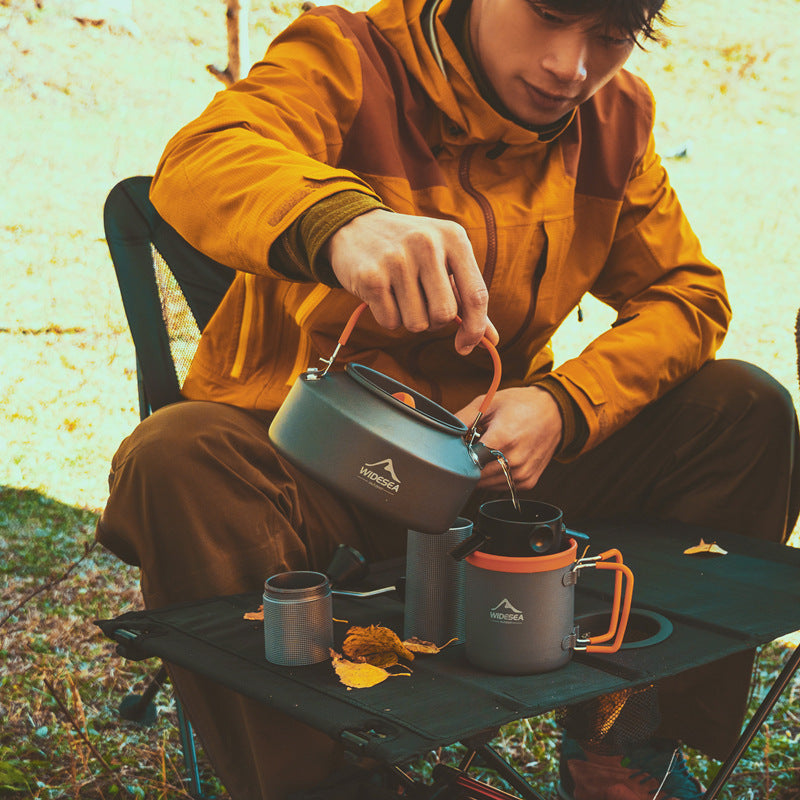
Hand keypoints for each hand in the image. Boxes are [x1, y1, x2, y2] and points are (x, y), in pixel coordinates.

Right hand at [325, 209, 496, 353]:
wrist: (355, 227)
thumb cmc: (409, 250)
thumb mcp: (444, 261)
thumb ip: (468, 298)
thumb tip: (492, 339)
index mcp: (453, 237)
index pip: (476, 295)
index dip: (475, 328)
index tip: (466, 346)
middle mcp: (427, 244)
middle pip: (445, 314)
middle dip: (435, 322)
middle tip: (423, 306)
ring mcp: (397, 259)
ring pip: (417, 323)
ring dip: (410, 320)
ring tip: (401, 295)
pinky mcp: (371, 277)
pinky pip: (391, 322)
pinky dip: (388, 318)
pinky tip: (383, 295)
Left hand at [456, 386, 562, 490]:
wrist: (554, 411)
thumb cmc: (522, 405)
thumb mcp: (488, 403)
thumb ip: (462, 418)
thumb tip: (443, 431)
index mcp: (503, 439)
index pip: (468, 462)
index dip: (458, 457)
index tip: (458, 448)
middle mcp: (514, 460)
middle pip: (476, 476)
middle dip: (468, 465)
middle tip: (471, 448)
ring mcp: (522, 473)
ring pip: (486, 485)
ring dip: (480, 473)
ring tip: (487, 452)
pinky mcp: (528, 481)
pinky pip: (500, 486)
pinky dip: (494, 477)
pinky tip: (498, 460)